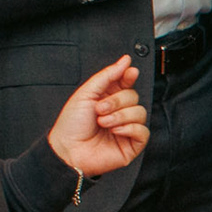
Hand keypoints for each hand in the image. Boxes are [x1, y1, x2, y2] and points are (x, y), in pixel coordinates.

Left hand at [47, 56, 149, 177]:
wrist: (68, 150)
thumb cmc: (72, 125)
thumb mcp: (86, 92)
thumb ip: (107, 75)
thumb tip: (125, 61)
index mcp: (108, 98)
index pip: (127, 82)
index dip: (129, 76)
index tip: (129, 73)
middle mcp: (119, 112)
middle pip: (134, 96)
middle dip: (117, 101)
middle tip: (100, 109)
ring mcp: (126, 128)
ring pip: (140, 112)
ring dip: (120, 116)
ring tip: (104, 123)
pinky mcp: (132, 144)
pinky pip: (143, 131)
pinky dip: (130, 129)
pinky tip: (115, 132)